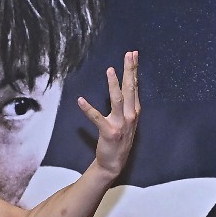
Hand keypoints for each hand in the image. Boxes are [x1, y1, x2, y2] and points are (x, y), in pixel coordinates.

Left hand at [77, 50, 140, 178]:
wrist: (114, 163)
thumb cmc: (119, 139)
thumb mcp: (127, 121)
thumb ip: (127, 105)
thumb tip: (124, 87)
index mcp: (135, 111)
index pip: (135, 86)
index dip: (134, 70)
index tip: (133, 54)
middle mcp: (131, 115)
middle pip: (130, 88)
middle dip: (130, 70)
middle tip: (128, 54)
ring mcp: (120, 124)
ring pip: (118, 100)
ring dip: (114, 84)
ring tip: (110, 70)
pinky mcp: (108, 132)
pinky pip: (96, 118)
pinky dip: (87, 109)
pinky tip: (80, 100)